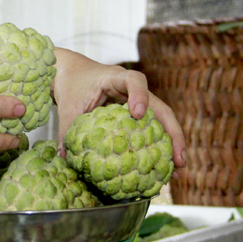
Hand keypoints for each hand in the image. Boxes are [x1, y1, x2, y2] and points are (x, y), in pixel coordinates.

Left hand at [52, 49, 185, 168]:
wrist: (73, 74)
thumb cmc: (72, 85)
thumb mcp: (67, 105)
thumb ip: (67, 129)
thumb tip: (64, 158)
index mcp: (115, 77)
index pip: (134, 80)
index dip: (139, 95)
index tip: (137, 113)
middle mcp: (133, 89)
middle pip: (160, 107)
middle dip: (172, 132)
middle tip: (178, 157)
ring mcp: (139, 101)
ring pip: (162, 120)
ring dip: (172, 142)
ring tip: (178, 167)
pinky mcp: (138, 114)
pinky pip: (153, 128)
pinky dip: (160, 145)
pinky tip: (164, 165)